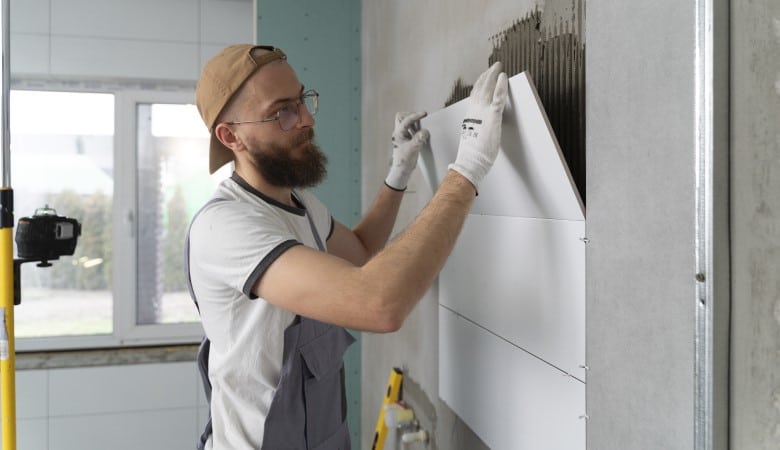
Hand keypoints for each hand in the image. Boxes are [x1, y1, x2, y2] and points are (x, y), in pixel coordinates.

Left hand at [385, 111, 429, 190]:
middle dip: (411, 115)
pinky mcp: (407, 139)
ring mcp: (402, 136)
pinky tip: (421, 131)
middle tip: (421, 117)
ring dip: (414, 121)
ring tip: (422, 122)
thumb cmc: (403, 162)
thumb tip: (424, 131)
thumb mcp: (412, 150)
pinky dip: (416, 127)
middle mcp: (399, 133)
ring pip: (406, 122)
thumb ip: (418, 139)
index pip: (406, 120)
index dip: (415, 116)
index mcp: (398, 134)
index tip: (424, 114)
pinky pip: (411, 129)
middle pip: (401, 117)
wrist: (402, 170)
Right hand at [448, 62, 508, 191]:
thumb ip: (476, 128)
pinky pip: (498, 97)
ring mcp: (483, 112)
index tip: (484, 77)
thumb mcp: (472, 137)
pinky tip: (503, 77)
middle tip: (494, 67)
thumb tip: (479, 130)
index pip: (474, 94)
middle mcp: (474, 110)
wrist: (471, 160)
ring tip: (498, 68)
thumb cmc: (472, 154)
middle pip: (480, 87)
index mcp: (469, 115)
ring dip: (493, 75)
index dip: (480, 84)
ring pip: (488, 88)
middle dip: (487, 75)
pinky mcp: (492, 116)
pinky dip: (501, 85)